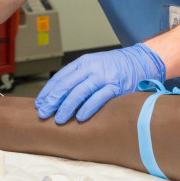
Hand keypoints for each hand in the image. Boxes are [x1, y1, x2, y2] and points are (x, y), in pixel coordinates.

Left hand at [35, 43, 165, 123]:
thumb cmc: (113, 67)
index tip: (40, 103)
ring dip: (67, 107)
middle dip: (53, 100)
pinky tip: (80, 118)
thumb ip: (78, 77)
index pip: (60, 77)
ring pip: (80, 92)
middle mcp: (91, 68)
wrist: (139, 61)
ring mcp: (103, 77)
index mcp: (82, 63)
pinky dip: (88, 108)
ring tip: (59, 119)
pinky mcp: (116, 86)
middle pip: (66, 85)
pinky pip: (99, 98)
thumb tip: (58, 96)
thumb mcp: (93, 66)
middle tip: (43, 113)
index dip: (48, 92)